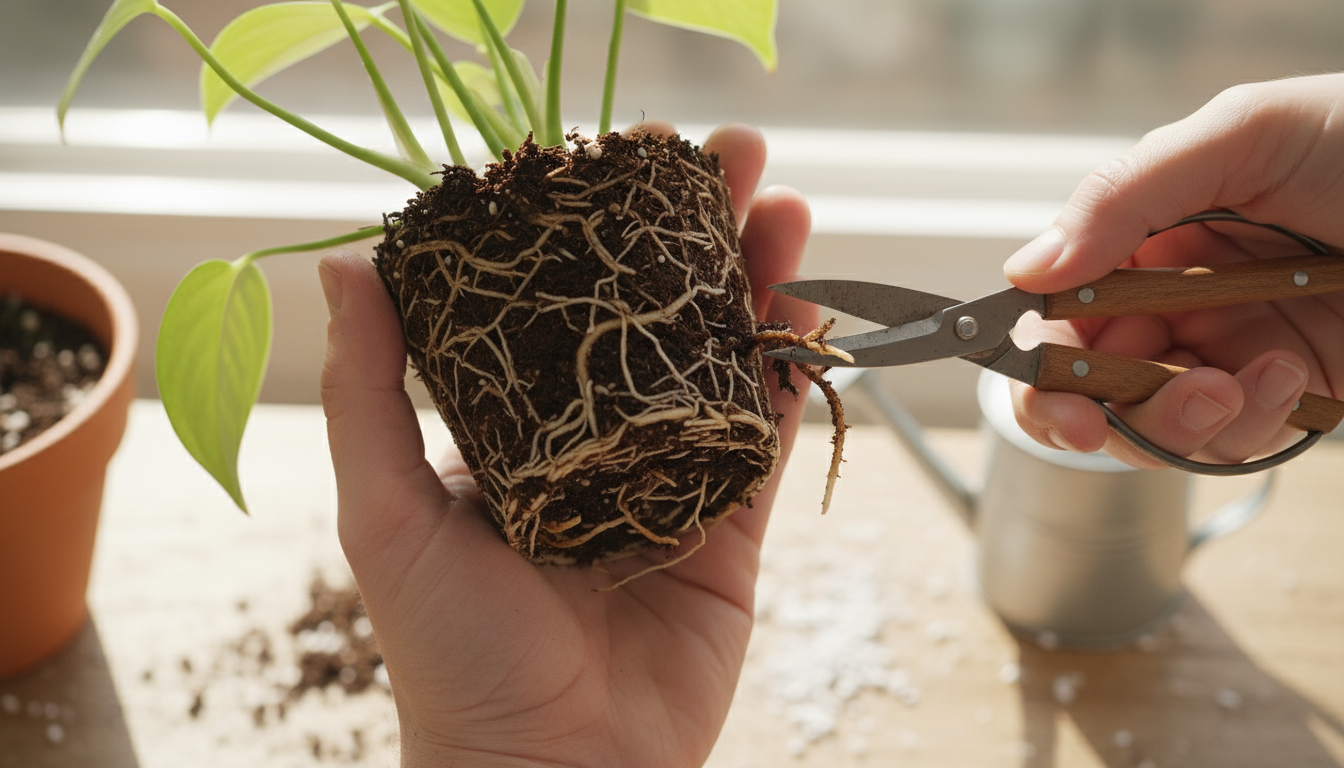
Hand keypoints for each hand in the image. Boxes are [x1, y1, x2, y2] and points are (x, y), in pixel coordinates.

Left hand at [318, 124, 814, 766]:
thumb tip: (345, 264)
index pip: (562, 300)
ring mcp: (671, 477)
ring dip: (758, 280)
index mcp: (517, 425)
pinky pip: (769, 435)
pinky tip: (809, 309)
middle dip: (697, 232)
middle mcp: (598, 440)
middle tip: (731, 158)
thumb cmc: (451, 654)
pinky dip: (794, 371)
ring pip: (724, 359)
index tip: (627, 157)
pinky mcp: (733, 529)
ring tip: (784, 208)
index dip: (598, 227)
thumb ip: (369, 392)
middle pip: (658, 314)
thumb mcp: (383, 513)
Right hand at [1002, 74, 1343, 467]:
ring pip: (1154, 428)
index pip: (1060, 314)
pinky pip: (1237, 442)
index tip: (1049, 388)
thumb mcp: (1241, 135)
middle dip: (1090, 411)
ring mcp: (1229, 355)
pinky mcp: (1288, 398)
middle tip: (1099, 420)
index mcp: (1146, 242)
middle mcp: (1176, 305)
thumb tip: (1029, 271)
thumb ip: (1122, 197)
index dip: (1040, 359)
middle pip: (1089, 387)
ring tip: (1231, 386)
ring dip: (1176, 421)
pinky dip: (1249, 422)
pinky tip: (1284, 374)